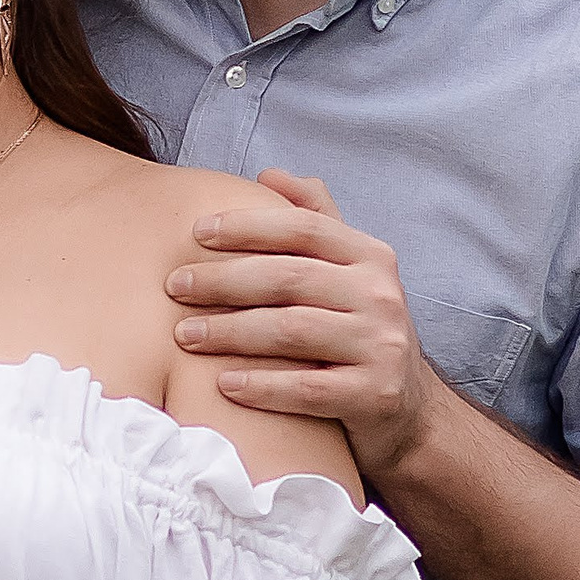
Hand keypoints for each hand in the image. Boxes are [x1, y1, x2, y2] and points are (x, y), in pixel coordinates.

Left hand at [165, 167, 440, 479]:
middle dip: (224, 279)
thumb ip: (315, 219)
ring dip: (230, 331)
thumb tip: (270, 172)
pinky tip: (222, 383)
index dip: (247, 226)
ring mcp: (382, 346)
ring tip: (185, 334)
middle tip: (174, 286)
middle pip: (289, 277)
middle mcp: (381, 295)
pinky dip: (261, 386)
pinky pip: (307, 389)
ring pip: (292, 331)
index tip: (195, 232)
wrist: (405, 407)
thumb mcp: (348, 270)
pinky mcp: (375, 395)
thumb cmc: (357, 329)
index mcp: (371, 256)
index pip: (303, 228)